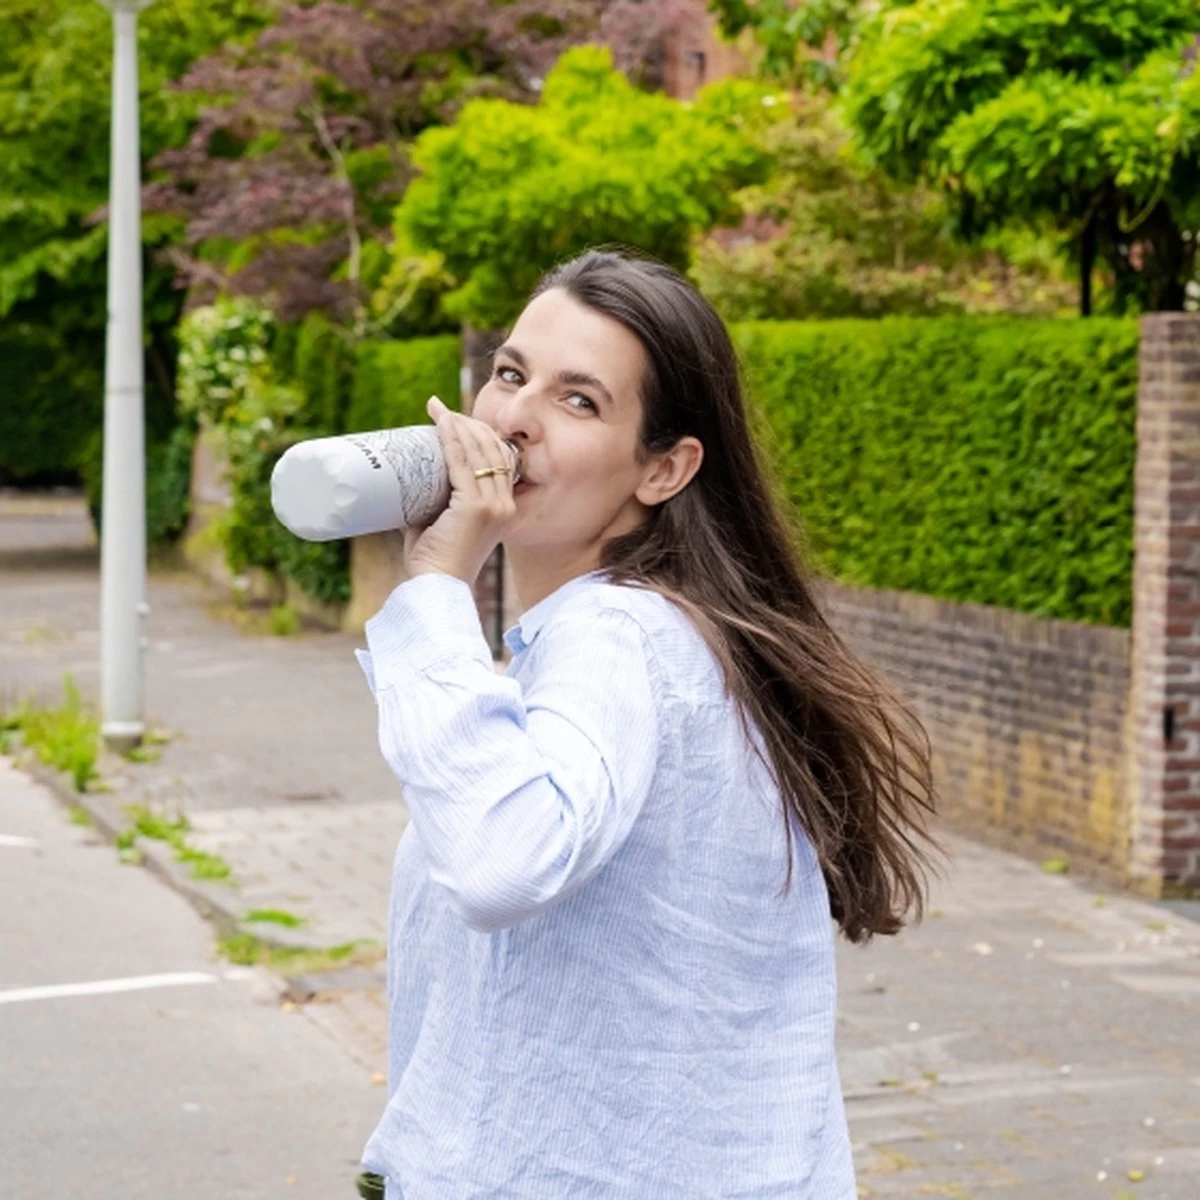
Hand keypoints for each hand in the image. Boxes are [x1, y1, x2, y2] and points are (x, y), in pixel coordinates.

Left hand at [404, 396, 515, 585]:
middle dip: (467, 424)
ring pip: (481, 452)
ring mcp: (494, 506)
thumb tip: (401, 479)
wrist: (437, 586)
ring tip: (438, 411)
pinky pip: (464, 464)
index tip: (452, 420)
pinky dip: (452, 440)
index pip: (497, 459)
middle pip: (493, 450)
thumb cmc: (432, 561)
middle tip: (440, 411)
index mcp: (502, 508)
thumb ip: (427, 500)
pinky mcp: (477, 507)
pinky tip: (442, 425)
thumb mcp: (436, 522)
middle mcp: (505, 505)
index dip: (478, 435)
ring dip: (459, 426)